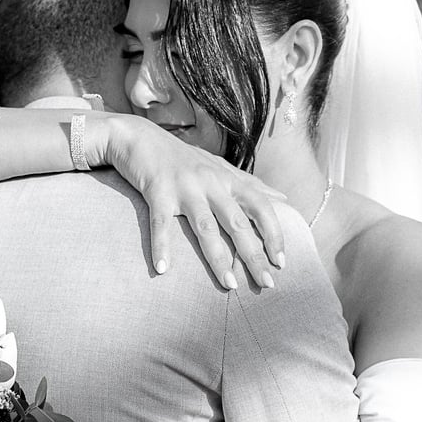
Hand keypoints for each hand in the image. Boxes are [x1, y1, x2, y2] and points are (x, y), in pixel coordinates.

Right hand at [104, 116, 286, 289]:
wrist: (139, 137)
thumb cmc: (181, 157)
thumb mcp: (219, 167)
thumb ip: (250, 183)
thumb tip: (282, 198)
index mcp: (227, 179)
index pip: (260, 207)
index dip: (274, 234)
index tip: (281, 262)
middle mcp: (210, 183)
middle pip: (237, 222)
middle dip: (254, 254)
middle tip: (267, 284)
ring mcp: (184, 187)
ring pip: (206, 227)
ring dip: (218, 258)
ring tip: (229, 284)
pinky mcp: (157, 191)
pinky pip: (161, 223)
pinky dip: (161, 246)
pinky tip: (162, 269)